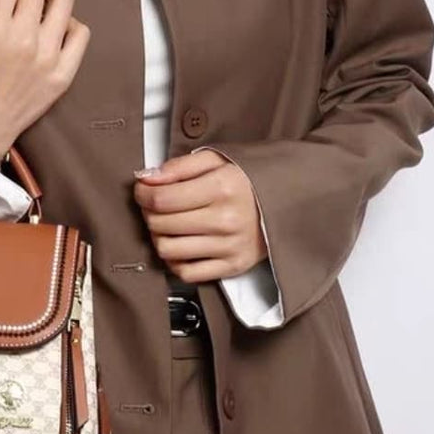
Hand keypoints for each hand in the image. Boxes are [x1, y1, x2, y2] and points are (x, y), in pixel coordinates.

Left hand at [133, 150, 267, 282]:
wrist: (291, 202)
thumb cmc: (250, 180)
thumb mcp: (218, 160)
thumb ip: (179, 166)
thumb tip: (146, 178)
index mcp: (222, 188)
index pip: (161, 198)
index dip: (142, 194)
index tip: (142, 190)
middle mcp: (226, 220)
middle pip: (160, 224)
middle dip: (148, 212)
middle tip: (154, 205)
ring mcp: (229, 246)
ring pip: (167, 249)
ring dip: (158, 236)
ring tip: (166, 224)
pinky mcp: (233, 266)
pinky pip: (186, 273)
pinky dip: (175, 261)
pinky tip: (180, 245)